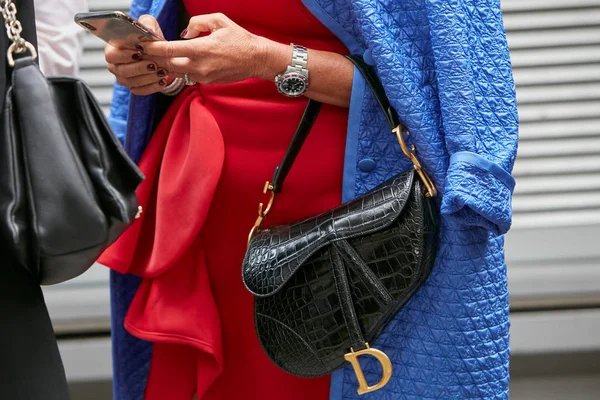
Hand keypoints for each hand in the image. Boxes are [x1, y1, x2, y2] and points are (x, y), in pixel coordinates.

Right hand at [105, 15, 172, 94]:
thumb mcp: (148, 26)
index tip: (139, 53)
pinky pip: (140, 91)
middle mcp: (116, 65)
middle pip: (122, 71)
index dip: (124, 55)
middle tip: (153, 64)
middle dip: (139, 68)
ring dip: (148, 78)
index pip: (111, 55)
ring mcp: (123, 78)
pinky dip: (152, 87)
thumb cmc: (149, 39)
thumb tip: (147, 30)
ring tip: (162, 72)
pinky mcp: (134, 87)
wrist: (160, 53)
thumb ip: (146, 24)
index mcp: (114, 48)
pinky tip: (162, 81)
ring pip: (132, 82)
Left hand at [139, 13, 289, 84]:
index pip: (169, 50)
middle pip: (168, 65)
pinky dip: (181, 70)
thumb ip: (197, 22)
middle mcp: (200, 66)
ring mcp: (204, 77)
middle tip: (148, 51)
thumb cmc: (239, 39)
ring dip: (168, 65)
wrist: (256, 59)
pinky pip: (188, 76)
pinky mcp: (207, 82)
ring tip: (162, 56)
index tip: (143, 44)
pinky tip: (181, 62)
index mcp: (202, 48)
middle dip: (157, 58)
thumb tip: (184, 34)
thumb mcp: (219, 20)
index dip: (153, 48)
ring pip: (177, 72)